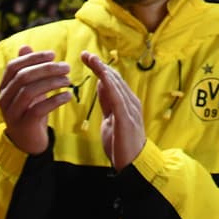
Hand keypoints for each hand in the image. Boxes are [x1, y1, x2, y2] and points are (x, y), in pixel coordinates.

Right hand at [0, 47, 73, 155]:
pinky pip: (38, 109)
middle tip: (66, 67)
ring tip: (68, 80)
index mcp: (3, 87)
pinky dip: (55, 100)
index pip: (14, 66)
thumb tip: (24, 46)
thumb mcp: (28, 88)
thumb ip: (26, 69)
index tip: (53, 54)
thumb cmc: (30, 110)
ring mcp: (12, 113)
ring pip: (30, 92)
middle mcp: (4, 99)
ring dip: (52, 83)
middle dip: (46, 69)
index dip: (33, 58)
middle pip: (23, 77)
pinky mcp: (24, 125)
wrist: (28, 141)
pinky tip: (68, 96)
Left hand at [81, 52, 145, 171]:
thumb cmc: (122, 144)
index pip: (112, 80)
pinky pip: (118, 98)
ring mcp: (130, 109)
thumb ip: (107, 102)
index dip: (100, 68)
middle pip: (114, 78)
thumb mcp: (110, 119)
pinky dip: (110, 85)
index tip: (86, 58)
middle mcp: (131, 102)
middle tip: (85, 54)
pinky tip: (102, 76)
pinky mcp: (127, 118)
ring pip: (116, 85)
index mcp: (126, 102)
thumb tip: (101, 84)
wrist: (133, 164)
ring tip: (91, 60)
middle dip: (99, 65)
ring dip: (103, 70)